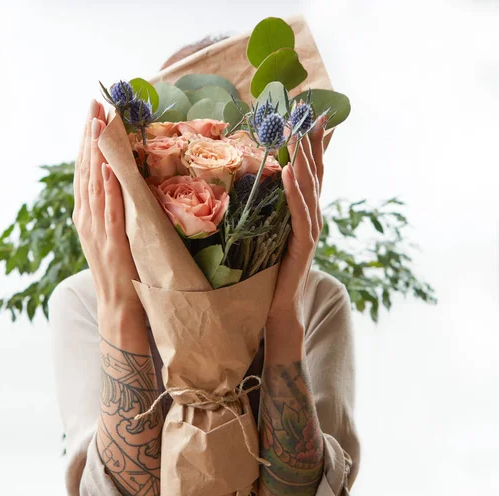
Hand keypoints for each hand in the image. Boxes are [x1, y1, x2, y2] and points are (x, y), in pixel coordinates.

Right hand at [73, 99, 145, 349]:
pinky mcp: (111, 242)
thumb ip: (110, 211)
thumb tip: (118, 184)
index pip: (85, 171)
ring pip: (93, 185)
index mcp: (87, 215)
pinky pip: (109, 211)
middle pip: (85, 170)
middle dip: (89, 136)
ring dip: (95, 153)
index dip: (88, 142)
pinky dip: (106, 188)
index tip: (93, 113)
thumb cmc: (121, 270)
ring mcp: (97, 230)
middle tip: (92, 104)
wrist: (118, 304)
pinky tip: (107, 167)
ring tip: (97, 124)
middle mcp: (87, 218)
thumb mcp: (112, 235)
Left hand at [267, 117, 325, 344]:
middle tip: (307, 107)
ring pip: (310, 185)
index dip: (314, 142)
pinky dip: (296, 189)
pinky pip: (300, 211)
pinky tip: (292, 169)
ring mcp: (312, 227)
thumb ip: (274, 209)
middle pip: (315, 170)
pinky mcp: (304, 242)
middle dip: (310, 138)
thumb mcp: (273, 231)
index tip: (314, 113)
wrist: (280, 303)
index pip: (313, 169)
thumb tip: (264, 187)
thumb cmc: (273, 268)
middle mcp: (314, 214)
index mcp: (306, 209)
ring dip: (303, 156)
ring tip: (297, 129)